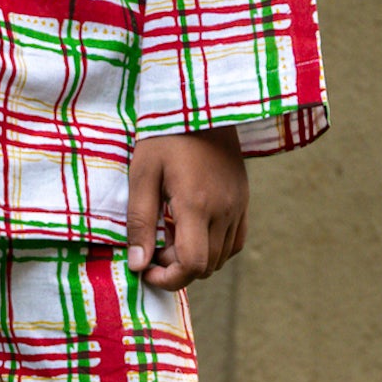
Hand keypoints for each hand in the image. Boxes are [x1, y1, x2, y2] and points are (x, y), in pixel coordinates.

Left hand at [126, 128, 247, 292]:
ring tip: (169, 233)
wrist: (201, 102)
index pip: (192, 264)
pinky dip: (213, 247)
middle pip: (206, 266)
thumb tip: (137, 265)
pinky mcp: (243, 199)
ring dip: (193, 258)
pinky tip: (191, 229)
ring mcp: (238, 205)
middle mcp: (224, 209)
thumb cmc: (164, 134)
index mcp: (197, 204)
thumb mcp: (142, 174)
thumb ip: (140, 221)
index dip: (167, 279)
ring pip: (221, 257)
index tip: (145, 269)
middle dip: (175, 268)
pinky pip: (234, 241)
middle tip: (151, 247)